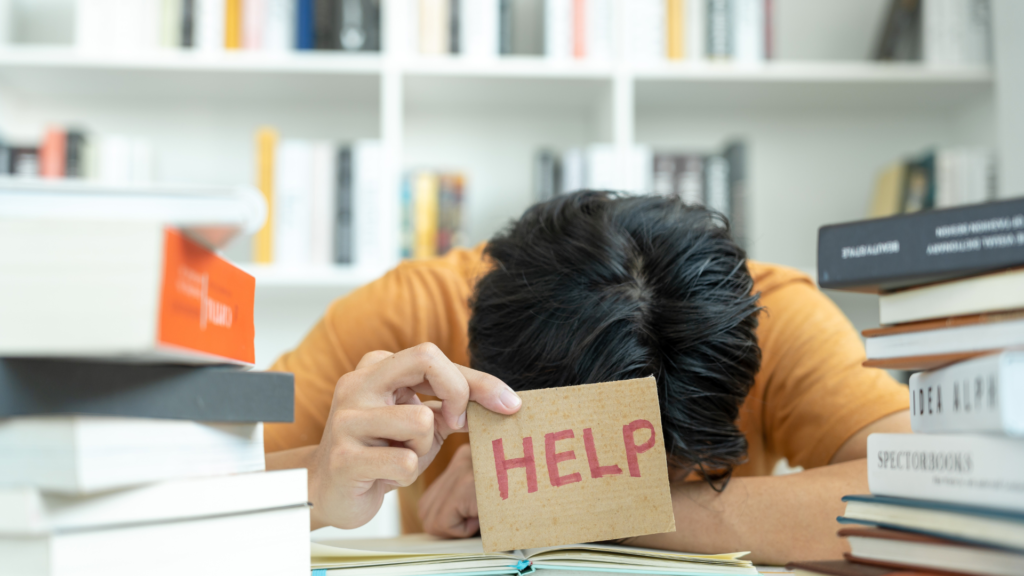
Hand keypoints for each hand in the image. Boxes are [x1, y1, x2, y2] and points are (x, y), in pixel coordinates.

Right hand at [305, 343, 520, 529]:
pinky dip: (407, 475)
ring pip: (421, 420)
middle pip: (426, 358)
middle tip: (456, 424)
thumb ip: (455, 404)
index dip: (477, 380)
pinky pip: (406, 461)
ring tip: (401, 456)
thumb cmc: (383, 452)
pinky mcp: (344, 457)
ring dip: (424, 448)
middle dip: (458, 392)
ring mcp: (347, 419)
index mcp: (377, 368)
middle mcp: (357, 384)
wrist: (331, 492)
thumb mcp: (424, 423)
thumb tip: (503, 400)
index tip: (506, 404)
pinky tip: (385, 476)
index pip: (434, 356)